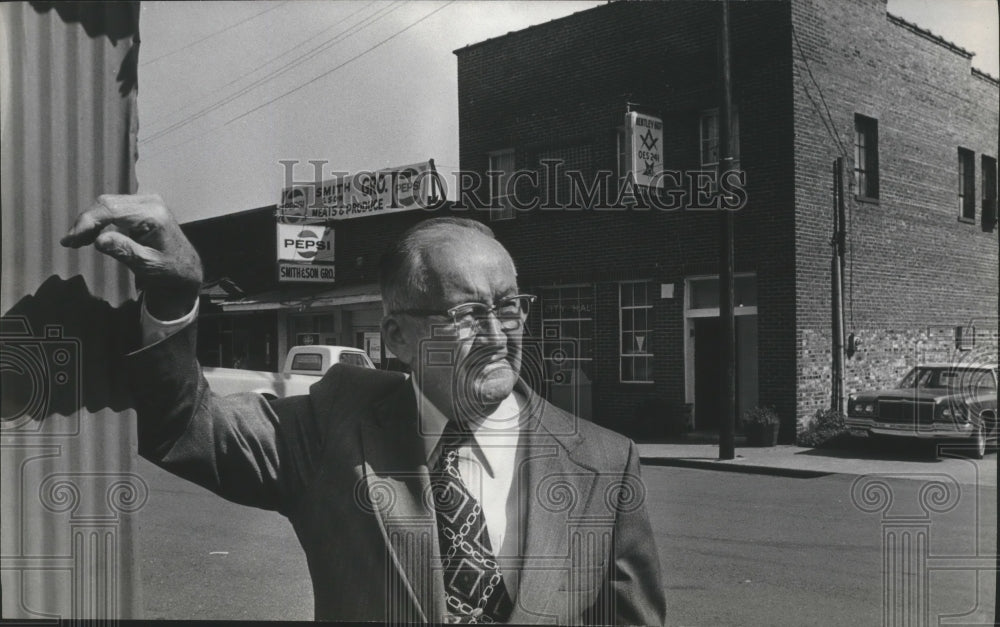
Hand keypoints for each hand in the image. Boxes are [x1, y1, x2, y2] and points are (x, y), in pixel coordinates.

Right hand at [61, 194, 202, 319]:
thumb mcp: (147, 265)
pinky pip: (114, 207)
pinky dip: (99, 220)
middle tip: (70, 243)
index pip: (111, 210)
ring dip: (90, 221)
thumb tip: (99, 241)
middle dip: (85, 222)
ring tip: (78, 242)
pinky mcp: (142, 205)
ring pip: (107, 203)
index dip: (86, 222)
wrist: (185, 268)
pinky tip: (91, 235)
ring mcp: (147, 201)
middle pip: (106, 203)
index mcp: (153, 214)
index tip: (70, 239)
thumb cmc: (169, 270)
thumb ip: (124, 251)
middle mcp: (150, 202)